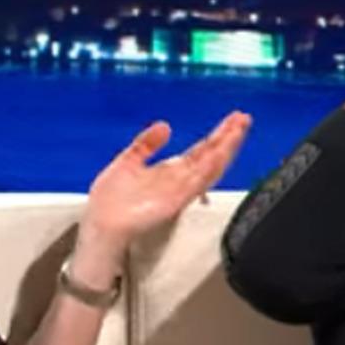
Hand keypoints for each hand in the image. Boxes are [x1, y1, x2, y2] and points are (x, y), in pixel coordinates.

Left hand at [71, 111, 251, 288]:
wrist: (101, 226)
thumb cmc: (110, 202)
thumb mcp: (127, 161)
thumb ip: (146, 144)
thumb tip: (165, 126)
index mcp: (169, 173)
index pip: (200, 151)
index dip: (216, 136)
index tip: (232, 120)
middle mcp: (178, 182)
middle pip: (210, 156)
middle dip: (227, 137)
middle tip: (243, 118)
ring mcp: (179, 192)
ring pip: (209, 167)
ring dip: (225, 148)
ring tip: (239, 130)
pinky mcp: (174, 202)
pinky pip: (196, 183)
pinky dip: (210, 168)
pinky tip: (220, 154)